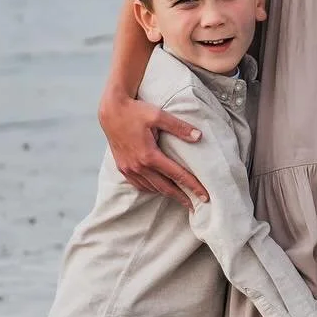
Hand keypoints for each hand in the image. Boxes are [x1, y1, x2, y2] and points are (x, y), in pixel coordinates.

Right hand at [99, 88, 205, 203]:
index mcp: (149, 155)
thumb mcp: (159, 115)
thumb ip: (179, 127)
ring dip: (166, 193)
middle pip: (165, 188)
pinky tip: (158, 187)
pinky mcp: (122, 167)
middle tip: (196, 206)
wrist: (111, 111)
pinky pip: (139, 185)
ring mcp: (129, 169)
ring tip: (180, 196)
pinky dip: (151, 188)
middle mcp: (138, 166)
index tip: (205, 196)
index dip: (193, 186)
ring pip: (151, 188)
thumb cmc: (136, 111)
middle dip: (182, 197)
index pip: (177, 175)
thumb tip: (199, 137)